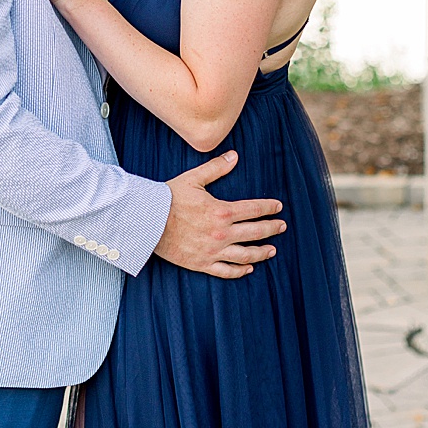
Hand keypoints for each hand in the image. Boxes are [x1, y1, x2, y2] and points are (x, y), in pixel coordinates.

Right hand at [153, 151, 287, 278]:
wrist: (145, 220)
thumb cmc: (168, 198)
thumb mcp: (193, 179)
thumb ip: (216, 168)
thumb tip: (234, 156)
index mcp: (221, 211)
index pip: (254, 209)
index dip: (269, 207)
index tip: (278, 207)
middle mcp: (221, 233)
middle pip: (256, 232)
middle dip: (272, 228)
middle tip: (281, 226)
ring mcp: (213, 250)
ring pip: (246, 255)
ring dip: (262, 252)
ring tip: (272, 250)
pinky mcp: (202, 263)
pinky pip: (226, 271)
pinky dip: (240, 270)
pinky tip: (248, 267)